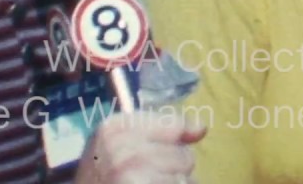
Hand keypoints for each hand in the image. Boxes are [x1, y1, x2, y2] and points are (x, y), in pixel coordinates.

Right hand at [74, 110, 206, 183]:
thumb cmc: (101, 175)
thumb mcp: (116, 144)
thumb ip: (160, 130)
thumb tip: (201, 128)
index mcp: (115, 127)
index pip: (174, 125)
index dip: (172, 144)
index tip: (156, 157)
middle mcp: (123, 149)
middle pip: (184, 156)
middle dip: (172, 170)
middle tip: (146, 179)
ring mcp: (133, 175)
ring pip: (186, 179)